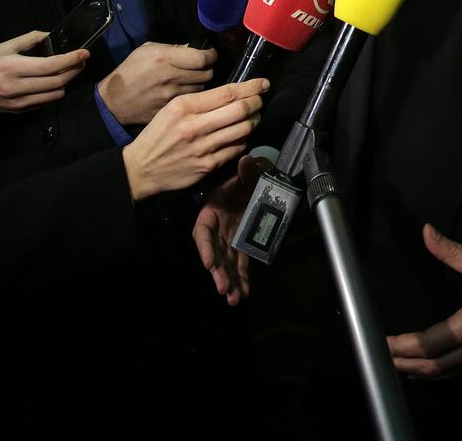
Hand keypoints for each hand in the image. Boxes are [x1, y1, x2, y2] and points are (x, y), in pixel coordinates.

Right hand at [0, 30, 89, 116]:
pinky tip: (50, 81)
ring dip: (65, 83)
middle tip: (81, 60)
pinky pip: (43, 102)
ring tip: (67, 70)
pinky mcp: (18, 111)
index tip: (85, 52)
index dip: (71, 59)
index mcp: (12, 68)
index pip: (51, 66)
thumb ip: (27, 40)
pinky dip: (51, 92)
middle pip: (58, 82)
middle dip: (74, 70)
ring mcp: (18, 102)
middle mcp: (17, 87)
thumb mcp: (0, 47)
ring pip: (54, 95)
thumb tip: (48, 36)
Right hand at [98, 41, 215, 124]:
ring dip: (200, 84)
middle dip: (207, 69)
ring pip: (201, 89)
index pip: (201, 58)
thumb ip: (171, 48)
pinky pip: (190, 102)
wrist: (114, 100)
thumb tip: (191, 49)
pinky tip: (184, 93)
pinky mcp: (170, 110)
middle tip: (202, 68)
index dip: (211, 56)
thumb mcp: (146, 50)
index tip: (210, 55)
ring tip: (192, 80)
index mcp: (164, 59)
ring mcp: (171, 96)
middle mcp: (170, 77)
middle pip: (206, 74)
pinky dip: (191, 97)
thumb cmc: (130, 71)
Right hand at [122, 77, 266, 199]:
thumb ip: (199, 101)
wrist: (141, 168)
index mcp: (185, 107)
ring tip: (254, 117)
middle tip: (260, 100)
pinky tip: (240, 135)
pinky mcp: (207, 165)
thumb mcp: (171, 108)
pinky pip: (235, 149)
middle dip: (256, 102)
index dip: (250, 87)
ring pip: (242, 129)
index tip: (262, 84)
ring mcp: (203, 147)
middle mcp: (195, 126)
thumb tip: (231, 95)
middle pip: (240, 110)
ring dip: (254, 121)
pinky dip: (243, 140)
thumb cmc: (157, 134)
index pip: (226, 93)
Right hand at [193, 154, 266, 305]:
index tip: (209, 262)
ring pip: (226, 263)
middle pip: (214, 253)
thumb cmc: (247, 180)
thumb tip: (247, 161)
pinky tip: (243, 293)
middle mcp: (218, 229)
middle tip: (223, 289)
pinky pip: (240, 265)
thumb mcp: (248, 175)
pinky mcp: (240, 247)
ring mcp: (228, 240)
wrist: (257, 186)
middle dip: (218, 272)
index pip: (204, 230)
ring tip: (233, 299)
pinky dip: (241, 278)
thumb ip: (248, 171)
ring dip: (228, 280)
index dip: (205, 247)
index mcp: (212, 211)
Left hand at [387, 224, 461, 378]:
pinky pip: (456, 372)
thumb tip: (425, 231)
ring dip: (418, 371)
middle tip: (380, 357)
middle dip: (404, 363)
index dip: (402, 346)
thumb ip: (448, 250)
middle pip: (432, 367)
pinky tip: (423, 368)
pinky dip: (435, 372)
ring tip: (395, 363)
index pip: (427, 344)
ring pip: (444, 373)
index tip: (381, 342)